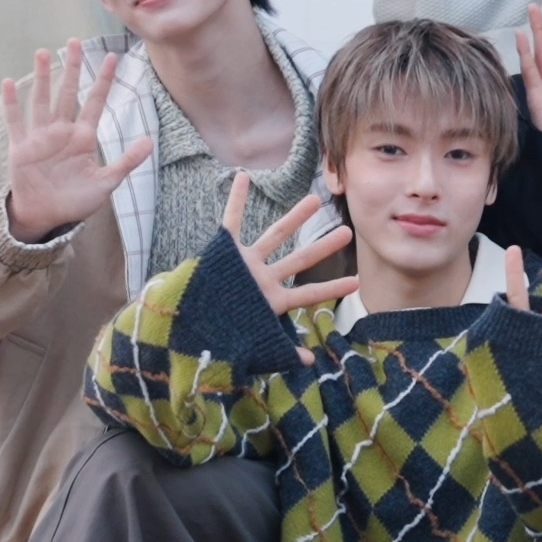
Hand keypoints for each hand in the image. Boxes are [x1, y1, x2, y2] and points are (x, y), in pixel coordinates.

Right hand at [3, 43, 150, 242]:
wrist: (46, 217)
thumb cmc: (76, 201)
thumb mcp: (106, 183)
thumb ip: (127, 162)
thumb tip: (151, 142)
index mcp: (83, 138)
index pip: (95, 102)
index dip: (104, 81)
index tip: (112, 57)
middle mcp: (62, 131)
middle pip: (68, 93)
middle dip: (72, 69)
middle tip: (75, 42)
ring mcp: (40, 137)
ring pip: (42, 100)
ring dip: (42, 78)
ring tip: (43, 53)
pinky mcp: (21, 147)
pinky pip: (15, 121)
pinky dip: (11, 103)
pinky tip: (9, 82)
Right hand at [222, 172, 357, 357]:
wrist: (185, 330)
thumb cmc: (217, 341)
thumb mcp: (255, 350)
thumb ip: (284, 353)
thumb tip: (312, 363)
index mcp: (271, 302)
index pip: (308, 295)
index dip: (331, 288)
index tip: (356, 282)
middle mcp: (263, 280)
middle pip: (299, 260)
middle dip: (323, 247)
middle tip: (347, 232)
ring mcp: (246, 264)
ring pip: (274, 235)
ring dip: (294, 218)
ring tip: (314, 200)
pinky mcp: (225, 252)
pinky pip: (231, 221)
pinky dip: (236, 200)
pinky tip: (243, 178)